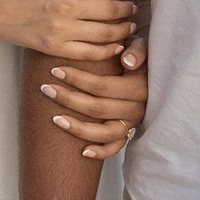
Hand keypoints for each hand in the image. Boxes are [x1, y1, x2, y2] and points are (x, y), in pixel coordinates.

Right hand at [0, 0, 134, 57]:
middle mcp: (66, 5)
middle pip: (111, 10)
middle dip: (127, 10)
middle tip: (133, 10)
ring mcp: (61, 29)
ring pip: (105, 33)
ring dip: (123, 30)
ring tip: (130, 27)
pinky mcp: (54, 47)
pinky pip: (90, 52)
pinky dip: (108, 50)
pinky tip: (115, 46)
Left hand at [37, 39, 145, 157]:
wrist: (153, 75)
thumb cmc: (139, 56)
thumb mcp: (142, 46)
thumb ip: (137, 50)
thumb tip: (127, 61)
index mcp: (138, 88)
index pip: (102, 86)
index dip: (77, 79)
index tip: (55, 69)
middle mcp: (136, 109)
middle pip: (97, 109)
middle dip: (68, 98)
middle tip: (46, 88)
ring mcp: (132, 124)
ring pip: (103, 133)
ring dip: (78, 128)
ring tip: (55, 119)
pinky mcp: (129, 133)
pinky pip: (115, 148)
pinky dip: (101, 152)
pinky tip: (82, 152)